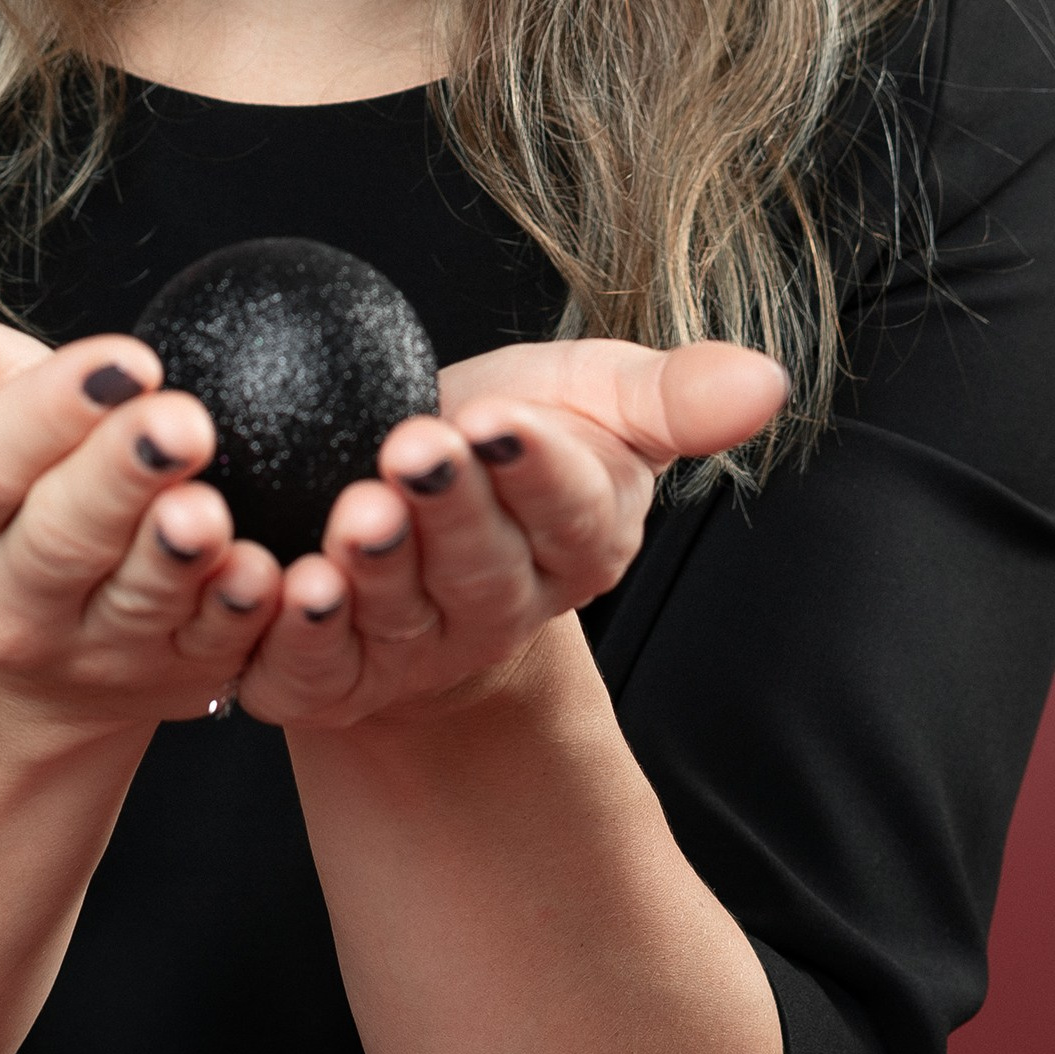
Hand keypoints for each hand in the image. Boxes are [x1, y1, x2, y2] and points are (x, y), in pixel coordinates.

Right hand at [0, 274, 281, 731]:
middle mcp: (2, 599)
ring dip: (180, 559)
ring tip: (212, 510)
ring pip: (139, 602)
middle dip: (125, 478)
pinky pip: (214, 650)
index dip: (53, 412)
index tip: (125, 359)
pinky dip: (242, 618)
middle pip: (63, 539)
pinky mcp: (171, 673)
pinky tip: (268, 576)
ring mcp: (90, 647)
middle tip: (185, 423)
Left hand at [238, 338, 785, 729]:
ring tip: (353, 511)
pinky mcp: (331, 673)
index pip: (570, 509)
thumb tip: (768, 379)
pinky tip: (286, 583)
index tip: (504, 418)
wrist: (409, 506)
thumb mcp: (590, 392)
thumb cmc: (507, 433)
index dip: (536, 468)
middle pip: (480, 565)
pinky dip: (296, 632)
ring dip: (374, 568)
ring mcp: (415, 647)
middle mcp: (500, 605)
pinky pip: (313, 666)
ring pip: (398, 614)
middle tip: (418, 447)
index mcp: (578, 541)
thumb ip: (671, 394)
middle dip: (449, 509)